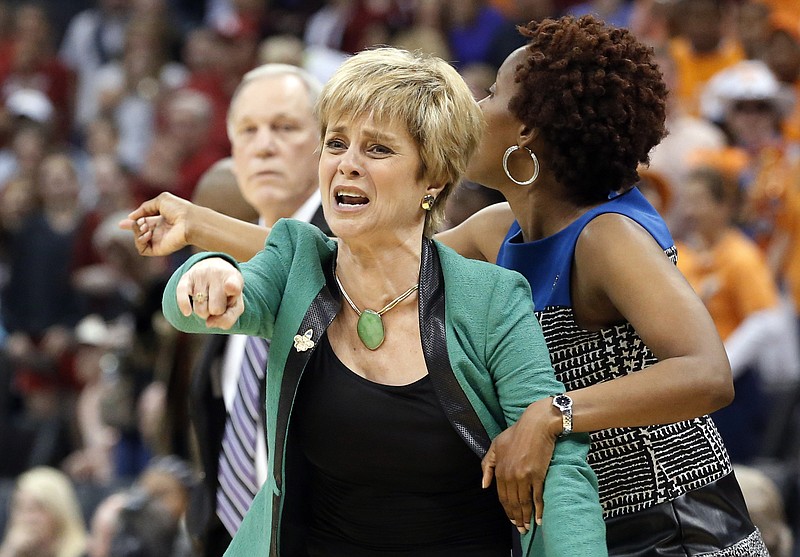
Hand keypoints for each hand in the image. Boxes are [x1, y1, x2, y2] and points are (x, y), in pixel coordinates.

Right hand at [118, 192, 194, 255]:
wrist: (189, 221)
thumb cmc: (179, 209)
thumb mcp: (160, 201)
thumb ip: (144, 207)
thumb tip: (131, 217)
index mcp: (161, 219)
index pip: (143, 222)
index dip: (132, 222)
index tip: (121, 223)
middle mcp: (159, 231)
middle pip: (139, 232)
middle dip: (132, 226)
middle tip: (140, 222)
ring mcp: (159, 241)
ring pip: (138, 240)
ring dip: (137, 232)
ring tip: (146, 227)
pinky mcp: (159, 249)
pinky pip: (142, 250)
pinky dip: (140, 241)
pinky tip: (147, 234)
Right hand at [176, 258, 243, 328]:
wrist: (214, 268)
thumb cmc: (227, 293)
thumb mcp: (235, 305)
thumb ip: (228, 319)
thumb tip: (208, 323)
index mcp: (234, 279)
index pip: (233, 285)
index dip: (232, 287)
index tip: (231, 287)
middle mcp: (217, 274)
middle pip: (216, 309)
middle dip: (216, 312)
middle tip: (218, 303)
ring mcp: (201, 275)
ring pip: (200, 309)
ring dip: (204, 311)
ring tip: (208, 300)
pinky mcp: (186, 278)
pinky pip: (182, 295)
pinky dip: (184, 306)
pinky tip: (187, 312)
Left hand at [481, 397, 558, 532]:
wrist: (537, 425)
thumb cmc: (516, 433)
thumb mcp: (496, 445)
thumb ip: (487, 465)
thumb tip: (484, 486)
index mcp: (500, 469)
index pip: (502, 496)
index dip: (507, 510)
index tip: (512, 519)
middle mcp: (510, 475)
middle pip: (512, 502)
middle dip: (516, 517)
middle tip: (521, 528)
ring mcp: (524, 476)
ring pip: (523, 502)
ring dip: (526, 517)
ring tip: (528, 527)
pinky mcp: (537, 475)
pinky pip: (537, 497)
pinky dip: (538, 510)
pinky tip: (539, 519)